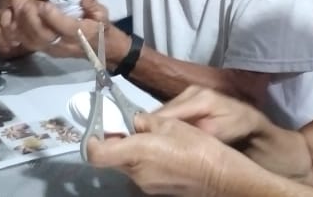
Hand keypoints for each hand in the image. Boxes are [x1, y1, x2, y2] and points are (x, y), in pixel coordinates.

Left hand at [0, 0, 111, 58]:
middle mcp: (64, 44)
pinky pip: (27, 43)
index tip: (44, 4)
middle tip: (20, 0)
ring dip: (21, 23)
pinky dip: (17, 31)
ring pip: (33, 40)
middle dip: (30, 18)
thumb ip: (94, 4)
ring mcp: (52, 49)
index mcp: (82, 34)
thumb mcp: (103, 15)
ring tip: (14, 4)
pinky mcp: (44, 49)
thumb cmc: (100, 28)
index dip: (53, 18)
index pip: (66, 28)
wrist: (100, 49)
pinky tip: (11, 17)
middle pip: (44, 35)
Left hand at [87, 113, 237, 195]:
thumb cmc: (196, 146)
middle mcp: (135, 173)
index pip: (96, 154)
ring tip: (153, 140)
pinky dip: (144, 161)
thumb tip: (132, 122)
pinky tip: (163, 154)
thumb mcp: (170, 124)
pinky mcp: (154, 190)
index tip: (99, 129)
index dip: (92, 141)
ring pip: (126, 165)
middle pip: (112, 158)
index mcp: (136, 153)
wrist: (219, 177)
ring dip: (132, 152)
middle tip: (131, 128)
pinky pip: (140, 172)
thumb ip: (144, 121)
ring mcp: (144, 184)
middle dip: (117, 142)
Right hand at [156, 86, 266, 143]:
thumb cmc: (238, 128)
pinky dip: (165, 124)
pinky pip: (169, 112)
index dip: (154, 129)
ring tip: (155, 143)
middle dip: (154, 128)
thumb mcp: (220, 133)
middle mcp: (191, 91)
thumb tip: (173, 135)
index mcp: (200, 97)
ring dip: (158, 127)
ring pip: (163, 112)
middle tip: (147, 147)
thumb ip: (197, 132)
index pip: (167, 114)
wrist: (249, 123)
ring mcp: (188, 92)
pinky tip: (165, 136)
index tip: (144, 145)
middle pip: (162, 112)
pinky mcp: (187, 97)